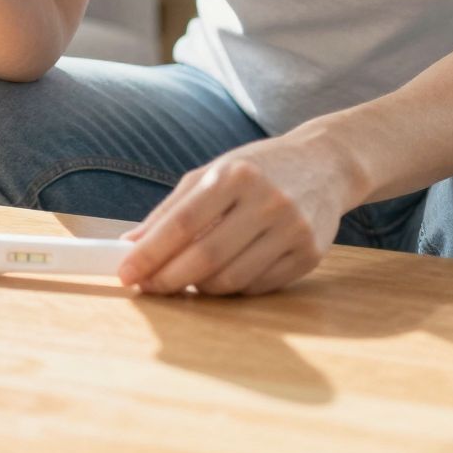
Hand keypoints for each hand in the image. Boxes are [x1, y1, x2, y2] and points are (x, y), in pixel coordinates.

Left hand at [116, 131, 359, 296]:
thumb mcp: (214, 173)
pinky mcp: (310, 254)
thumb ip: (172, 209)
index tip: (126, 273)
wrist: (325, 164)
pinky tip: (224, 275)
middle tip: (148, 287)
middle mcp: (267, 201)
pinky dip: (232, 288)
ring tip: (187, 278)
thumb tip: (131, 245)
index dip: (150, 253)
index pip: (182, 224)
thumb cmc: (259, 168)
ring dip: (200, 287)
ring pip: (231, 279)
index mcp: (236, 175)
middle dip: (168, 279)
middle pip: (205, 257)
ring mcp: (293, 229)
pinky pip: (258, 287)